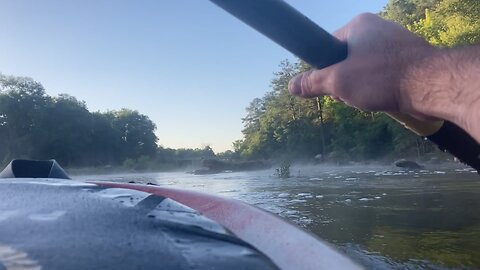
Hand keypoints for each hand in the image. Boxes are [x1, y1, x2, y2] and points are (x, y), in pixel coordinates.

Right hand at [288, 13, 433, 119]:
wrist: (432, 85)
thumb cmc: (382, 77)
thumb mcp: (338, 82)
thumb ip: (313, 82)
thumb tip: (292, 85)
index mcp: (359, 25)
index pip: (329, 46)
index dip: (324, 69)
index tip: (329, 85)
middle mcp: (378, 29)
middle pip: (347, 58)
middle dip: (345, 80)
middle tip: (350, 94)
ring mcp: (395, 43)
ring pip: (366, 68)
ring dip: (362, 86)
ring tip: (369, 97)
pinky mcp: (409, 58)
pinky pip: (384, 73)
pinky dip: (380, 86)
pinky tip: (384, 97)